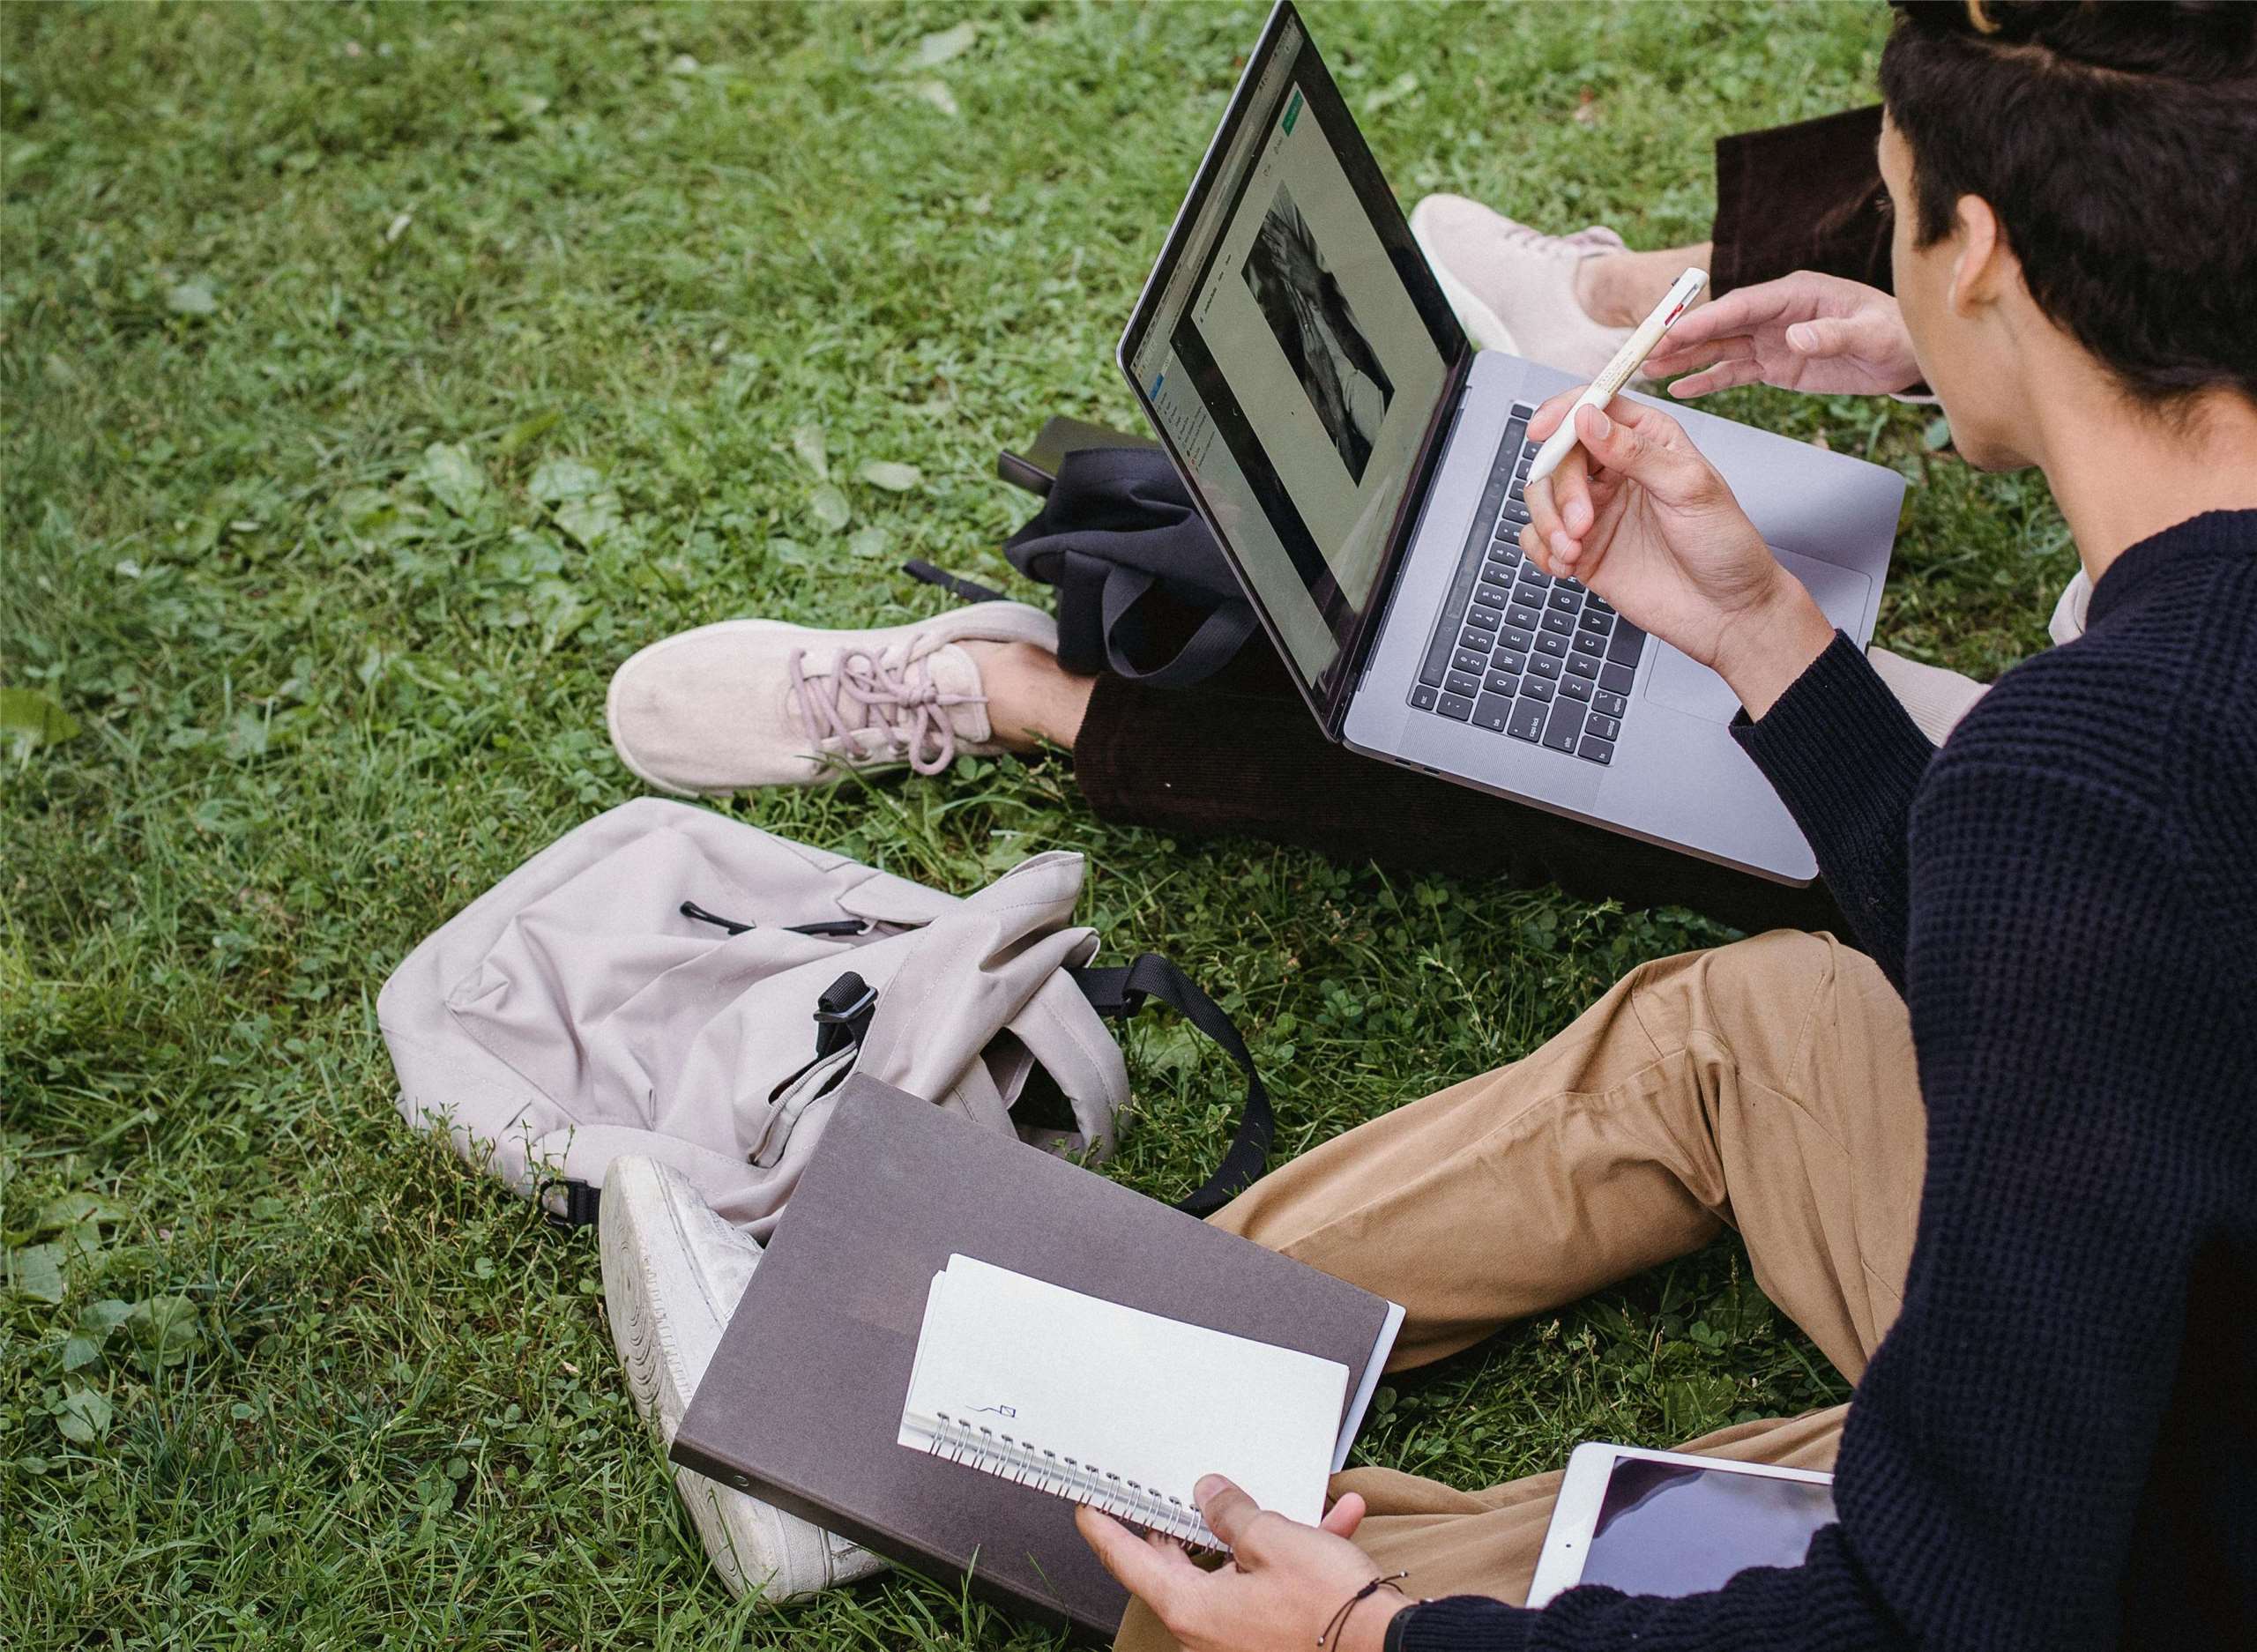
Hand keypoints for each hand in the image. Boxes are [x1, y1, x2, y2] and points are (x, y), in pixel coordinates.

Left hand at [1077, 1474, 1407, 1651]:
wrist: (1389, 1648)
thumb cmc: (1328, 1608)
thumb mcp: (1273, 1539)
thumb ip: (1231, 1513)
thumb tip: (1209, 1495)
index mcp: (1193, 1609)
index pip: (1129, 1561)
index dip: (1104, 1528)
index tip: (1086, 1506)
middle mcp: (1210, 1631)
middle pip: (1179, 1567)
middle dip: (1182, 1525)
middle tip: (1166, 1493)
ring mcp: (1243, 1638)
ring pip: (1236, 1571)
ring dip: (1261, 1533)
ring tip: (1282, 1498)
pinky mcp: (1277, 1638)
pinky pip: (1276, 1589)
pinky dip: (1299, 1556)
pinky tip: (1334, 1522)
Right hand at [1520, 392, 1834, 716]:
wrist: (1727, 613)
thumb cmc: (1725, 546)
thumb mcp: (1689, 488)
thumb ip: (1636, 452)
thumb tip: (1589, 419)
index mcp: (1648, 441)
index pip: (1595, 409)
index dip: (1564, 413)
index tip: (1542, 431)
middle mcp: (1617, 471)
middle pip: (1560, 457)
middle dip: (1561, 490)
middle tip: (1581, 523)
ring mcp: (1597, 511)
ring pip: (1542, 496)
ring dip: (1547, 522)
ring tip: (1572, 550)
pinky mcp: (1583, 549)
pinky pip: (1538, 538)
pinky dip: (1542, 550)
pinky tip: (1567, 564)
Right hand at [1644, 271, 1919, 397]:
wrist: (1907, 357)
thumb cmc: (1894, 335)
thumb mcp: (1869, 334)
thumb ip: (1831, 335)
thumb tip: (1796, 338)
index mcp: (1795, 294)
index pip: (1740, 305)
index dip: (1704, 318)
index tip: (1672, 331)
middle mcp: (1776, 314)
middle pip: (1719, 325)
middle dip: (1681, 339)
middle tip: (1644, 353)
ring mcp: (1772, 340)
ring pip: (1720, 348)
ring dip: (1685, 359)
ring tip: (1650, 371)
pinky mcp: (1774, 365)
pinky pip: (1734, 372)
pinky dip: (1708, 380)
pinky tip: (1681, 389)